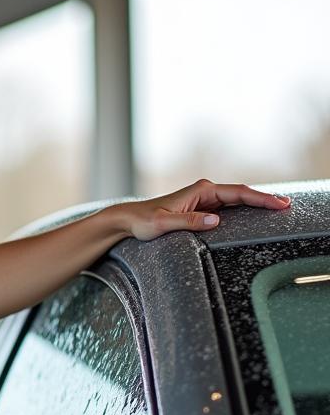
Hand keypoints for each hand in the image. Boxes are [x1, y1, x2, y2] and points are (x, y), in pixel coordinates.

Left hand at [123, 178, 290, 241]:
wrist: (128, 219)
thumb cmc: (143, 221)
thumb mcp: (164, 224)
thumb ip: (189, 222)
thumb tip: (216, 221)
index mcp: (201, 190)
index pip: (238, 193)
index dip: (261, 198)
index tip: (279, 204)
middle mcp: (205, 192)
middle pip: (242, 195)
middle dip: (264, 200)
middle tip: (286, 207)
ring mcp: (204, 200)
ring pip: (237, 201)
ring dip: (256, 205)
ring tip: (277, 210)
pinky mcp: (201, 209)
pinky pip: (228, 209)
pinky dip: (244, 211)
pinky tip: (255, 217)